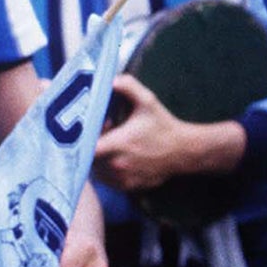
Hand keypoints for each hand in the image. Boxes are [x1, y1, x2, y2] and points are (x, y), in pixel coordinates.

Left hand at [94, 76, 188, 193]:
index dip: (83, 139)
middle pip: (89, 159)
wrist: (184, 151)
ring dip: (98, 160)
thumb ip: (129, 87)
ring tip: (110, 147)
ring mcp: (123, 178)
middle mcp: (118, 164)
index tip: (87, 131)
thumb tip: (111, 79)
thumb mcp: (148, 102)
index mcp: (119, 143)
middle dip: (91, 147)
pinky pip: (108, 181)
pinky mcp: (128, 187)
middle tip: (102, 136)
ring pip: (97, 171)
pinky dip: (108, 171)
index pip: (87, 147)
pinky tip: (117, 159)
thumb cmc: (164, 126)